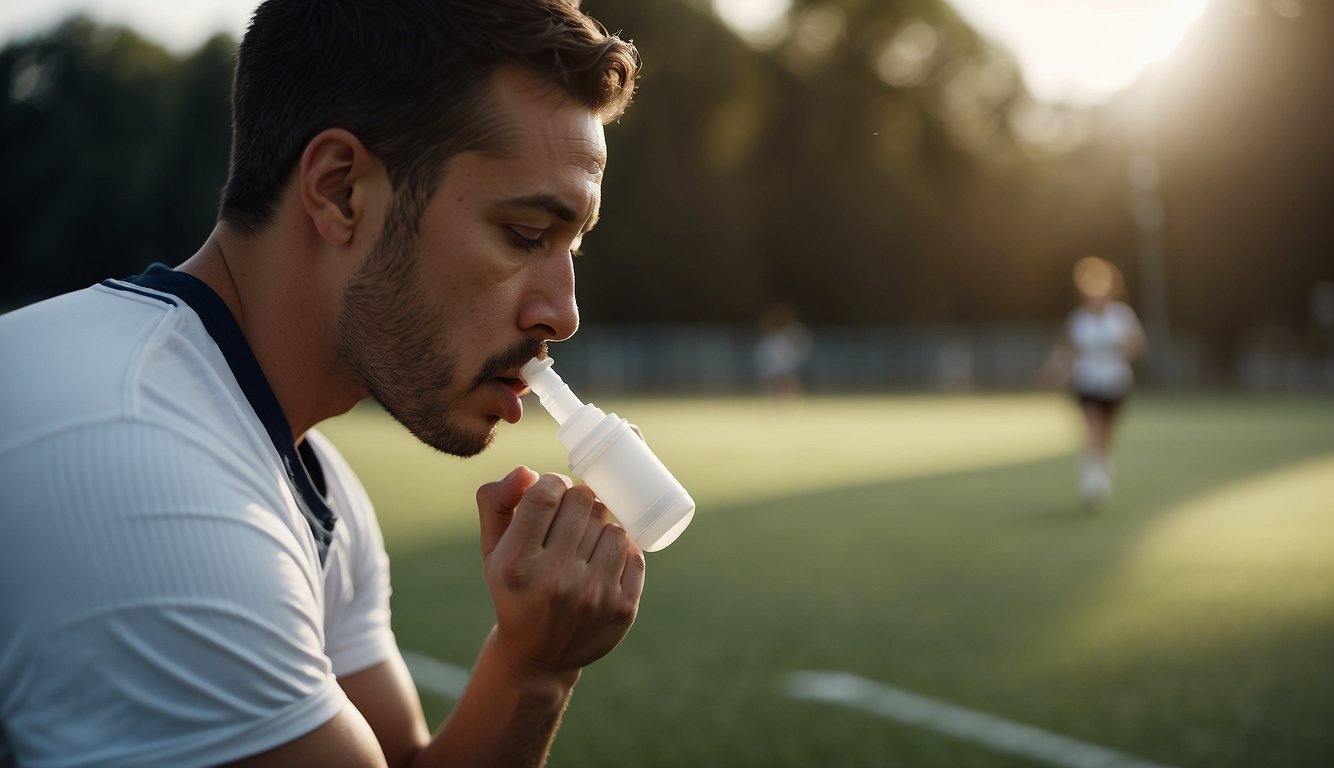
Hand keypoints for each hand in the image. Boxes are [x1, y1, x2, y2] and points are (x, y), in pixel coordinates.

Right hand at [476, 467, 645, 676]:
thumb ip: (496, 502)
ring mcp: (592, 595)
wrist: (538, 654)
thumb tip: (528, 472)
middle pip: (584, 503)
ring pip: (612, 526)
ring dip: (601, 526)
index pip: (546, 494)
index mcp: (516, 563)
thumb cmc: (515, 589)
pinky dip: (621, 550)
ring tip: (587, 540)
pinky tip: (603, 559)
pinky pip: (633, 553)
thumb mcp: (492, 549)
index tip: (554, 491)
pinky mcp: (622, 608)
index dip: (553, 483)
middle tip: (573, 515)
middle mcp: (554, 580)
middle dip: (578, 501)